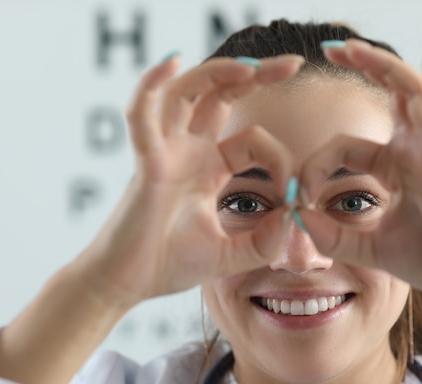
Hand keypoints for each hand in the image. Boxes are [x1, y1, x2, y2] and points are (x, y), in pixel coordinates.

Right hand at [74, 54, 303, 306]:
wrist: (127, 284)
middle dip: (257, 75)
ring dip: (216, 73)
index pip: (254, 140)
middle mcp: (188, 152)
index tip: (294, 194)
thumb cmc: (168, 265)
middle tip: (294, 64)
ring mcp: (165, 153)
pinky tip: (173, 61)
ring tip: (251, 66)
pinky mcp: (145, 164)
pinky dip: (152, 85)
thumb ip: (264, 241)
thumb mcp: (230, 254)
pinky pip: (142, 116)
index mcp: (209, 168)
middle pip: (220, 95)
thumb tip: (294, 217)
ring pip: (186, 94)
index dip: (280, 159)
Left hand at [299, 40, 421, 304]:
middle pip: (389, 95)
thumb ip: (331, 236)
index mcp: (396, 166)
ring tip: (352, 47)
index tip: (296, 194)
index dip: (315, 165)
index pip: (345, 146)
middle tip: (331, 48)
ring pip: (411, 94)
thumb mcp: (367, 248)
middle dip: (363, 67)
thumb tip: (296, 218)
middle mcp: (415, 151)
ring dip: (383, 66)